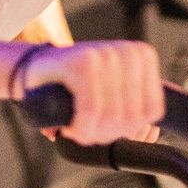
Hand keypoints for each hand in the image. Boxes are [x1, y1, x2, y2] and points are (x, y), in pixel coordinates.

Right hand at [15, 37, 165, 145]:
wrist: (35, 70)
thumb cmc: (74, 87)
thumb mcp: (113, 94)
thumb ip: (134, 109)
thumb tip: (151, 134)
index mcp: (142, 57)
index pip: (152, 111)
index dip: (130, 131)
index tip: (108, 129)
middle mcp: (127, 52)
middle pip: (131, 118)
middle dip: (106, 135)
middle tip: (88, 130)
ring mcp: (105, 55)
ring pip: (112, 117)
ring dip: (91, 133)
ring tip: (78, 127)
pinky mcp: (82, 64)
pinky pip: (92, 111)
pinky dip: (80, 127)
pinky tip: (70, 126)